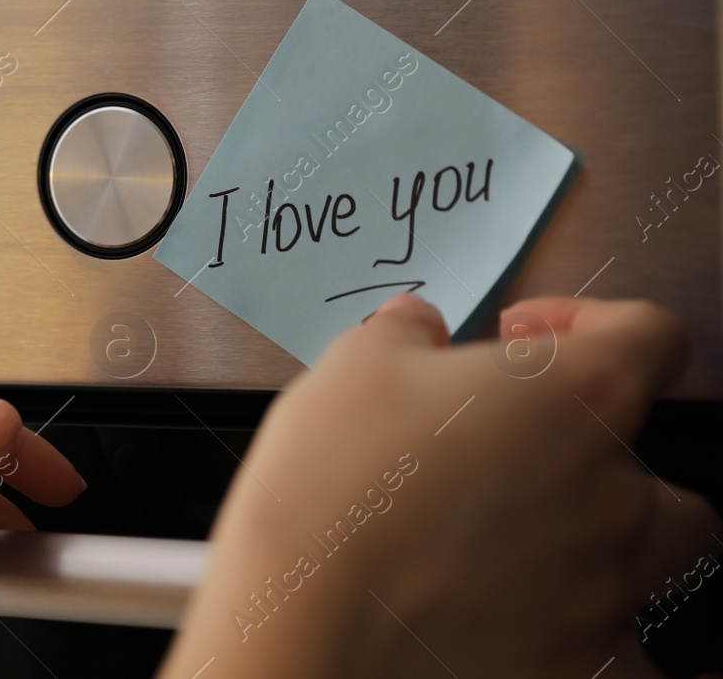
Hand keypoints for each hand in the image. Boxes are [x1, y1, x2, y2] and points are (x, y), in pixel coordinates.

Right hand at [158, 294, 718, 678]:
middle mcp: (615, 491)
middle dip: (588, 450)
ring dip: (605, 540)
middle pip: (651, 459)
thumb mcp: (352, 365)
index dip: (590, 321)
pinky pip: (631, 657)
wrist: (305, 617)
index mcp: (575, 397)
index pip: (649, 336)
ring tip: (520, 541)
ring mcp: (609, 587)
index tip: (528, 334)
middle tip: (506, 453)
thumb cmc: (332, 486)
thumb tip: (418, 330)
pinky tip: (540, 628)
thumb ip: (406, 333)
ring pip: (660, 556)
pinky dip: (598, 642)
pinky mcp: (585, 666)